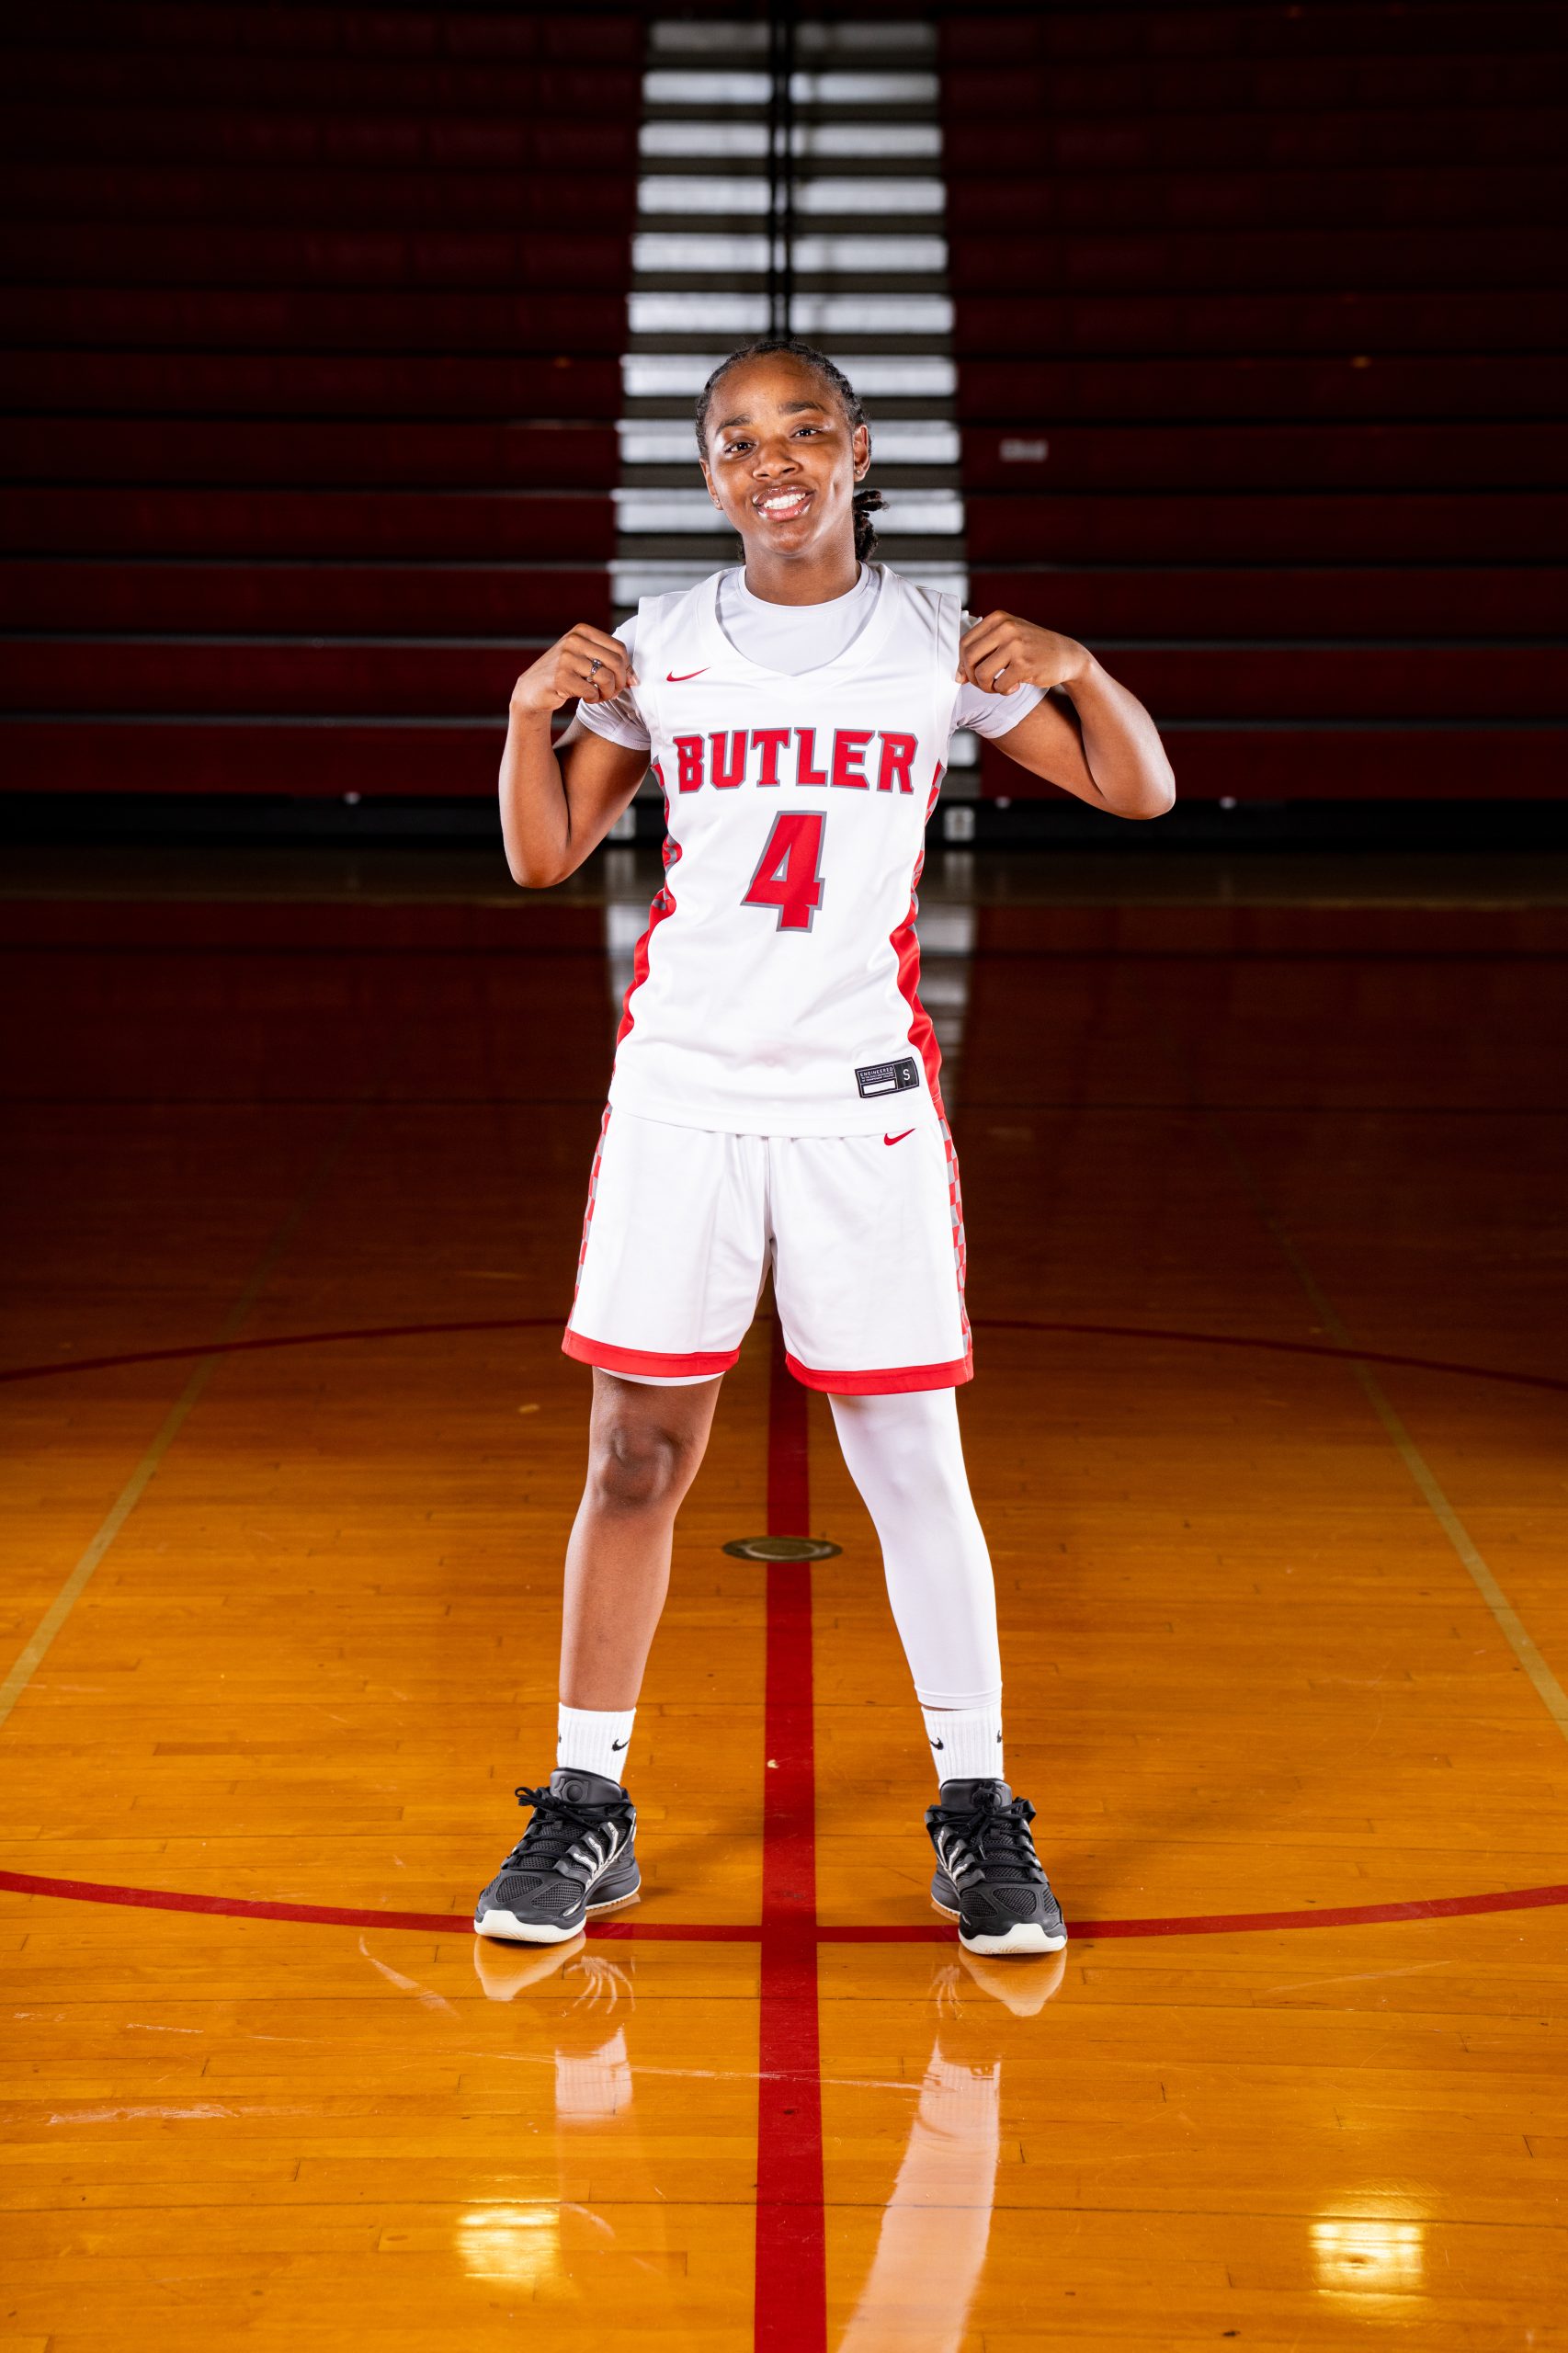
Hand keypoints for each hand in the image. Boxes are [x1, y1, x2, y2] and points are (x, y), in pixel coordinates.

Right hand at [511, 624, 637, 717]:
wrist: (532, 690)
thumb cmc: (565, 675)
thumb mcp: (585, 660)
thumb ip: (609, 663)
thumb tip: (635, 679)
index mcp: (582, 631)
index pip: (619, 648)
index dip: (626, 669)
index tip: (623, 682)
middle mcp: (574, 640)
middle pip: (617, 662)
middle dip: (619, 683)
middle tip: (611, 693)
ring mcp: (565, 658)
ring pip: (607, 678)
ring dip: (607, 693)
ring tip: (599, 696)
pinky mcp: (560, 678)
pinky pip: (592, 691)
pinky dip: (594, 699)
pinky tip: (586, 698)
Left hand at [957, 610, 1089, 696]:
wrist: (1066, 655)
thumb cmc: (1032, 649)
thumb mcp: (1008, 637)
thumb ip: (983, 650)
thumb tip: (958, 676)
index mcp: (998, 619)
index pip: (965, 643)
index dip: (962, 664)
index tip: (969, 676)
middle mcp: (1006, 628)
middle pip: (969, 658)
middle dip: (972, 677)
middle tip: (984, 683)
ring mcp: (1015, 645)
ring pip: (981, 674)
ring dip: (987, 687)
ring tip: (998, 686)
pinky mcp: (1024, 664)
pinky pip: (999, 685)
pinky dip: (1004, 691)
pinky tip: (1014, 686)